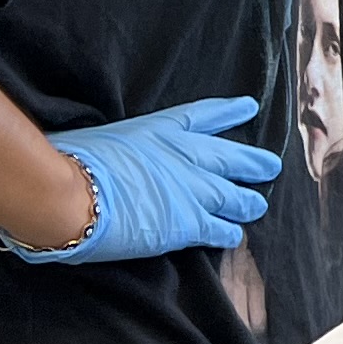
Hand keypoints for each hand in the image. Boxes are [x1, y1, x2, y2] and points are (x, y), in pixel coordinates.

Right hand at [11, 97, 278, 264]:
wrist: (72, 190)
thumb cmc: (72, 160)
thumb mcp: (101, 137)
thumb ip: (118, 147)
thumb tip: (106, 154)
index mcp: (160, 128)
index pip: (203, 115)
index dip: (229, 111)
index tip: (248, 107)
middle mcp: (185, 155)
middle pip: (230, 156)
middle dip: (253, 162)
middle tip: (271, 165)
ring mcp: (192, 190)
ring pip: (232, 196)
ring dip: (246, 201)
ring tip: (257, 205)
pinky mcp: (188, 223)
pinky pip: (218, 230)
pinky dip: (228, 233)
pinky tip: (235, 236)